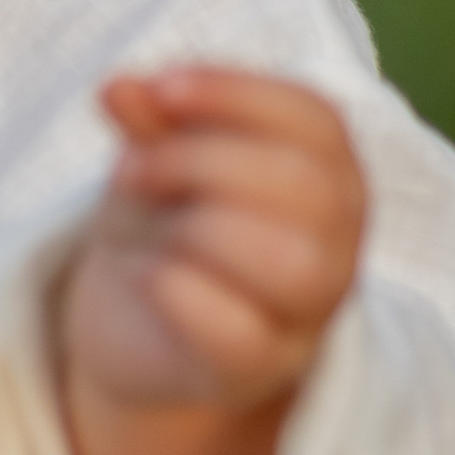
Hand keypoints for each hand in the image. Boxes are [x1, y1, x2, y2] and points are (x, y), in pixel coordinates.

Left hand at [54, 66, 366, 454]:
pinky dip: (182, 294)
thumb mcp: (154, 157)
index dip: (239, 94)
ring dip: (201, 228)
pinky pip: (240, 335)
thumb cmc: (165, 221)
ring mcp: (305, 312)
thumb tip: (119, 85)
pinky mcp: (257, 369)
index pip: (316, 120)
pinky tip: (145, 275)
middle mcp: (336, 242)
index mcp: (327, 172)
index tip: (160, 87)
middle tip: (129, 168)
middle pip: (309, 188)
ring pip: (295, 263)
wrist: (136, 324)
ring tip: (146, 225)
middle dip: (204, 162)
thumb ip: (148, 121)